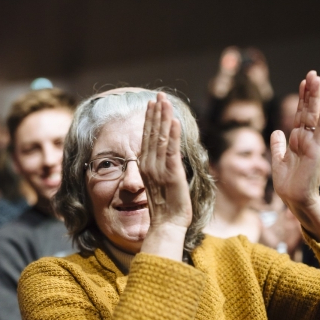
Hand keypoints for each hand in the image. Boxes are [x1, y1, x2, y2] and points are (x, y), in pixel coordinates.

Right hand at [139, 93, 191, 259]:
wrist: (167, 225)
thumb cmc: (166, 208)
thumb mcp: (160, 183)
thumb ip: (160, 168)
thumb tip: (165, 156)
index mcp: (145, 166)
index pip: (147, 137)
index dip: (150, 119)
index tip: (152, 104)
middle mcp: (149, 165)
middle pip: (152, 133)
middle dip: (156, 112)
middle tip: (159, 95)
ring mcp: (160, 169)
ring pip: (161, 138)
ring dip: (164, 117)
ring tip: (165, 100)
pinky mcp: (172, 174)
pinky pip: (172, 150)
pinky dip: (173, 134)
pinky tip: (174, 120)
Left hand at [271, 70, 319, 240]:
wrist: (294, 199)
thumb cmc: (288, 183)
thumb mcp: (279, 160)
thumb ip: (278, 146)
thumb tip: (276, 132)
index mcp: (297, 140)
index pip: (299, 115)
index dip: (301, 99)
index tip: (303, 82)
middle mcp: (306, 139)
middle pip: (307, 111)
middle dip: (310, 93)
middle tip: (312, 74)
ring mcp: (312, 143)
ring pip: (313, 116)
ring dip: (315, 98)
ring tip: (317, 79)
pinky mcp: (315, 150)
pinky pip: (319, 130)